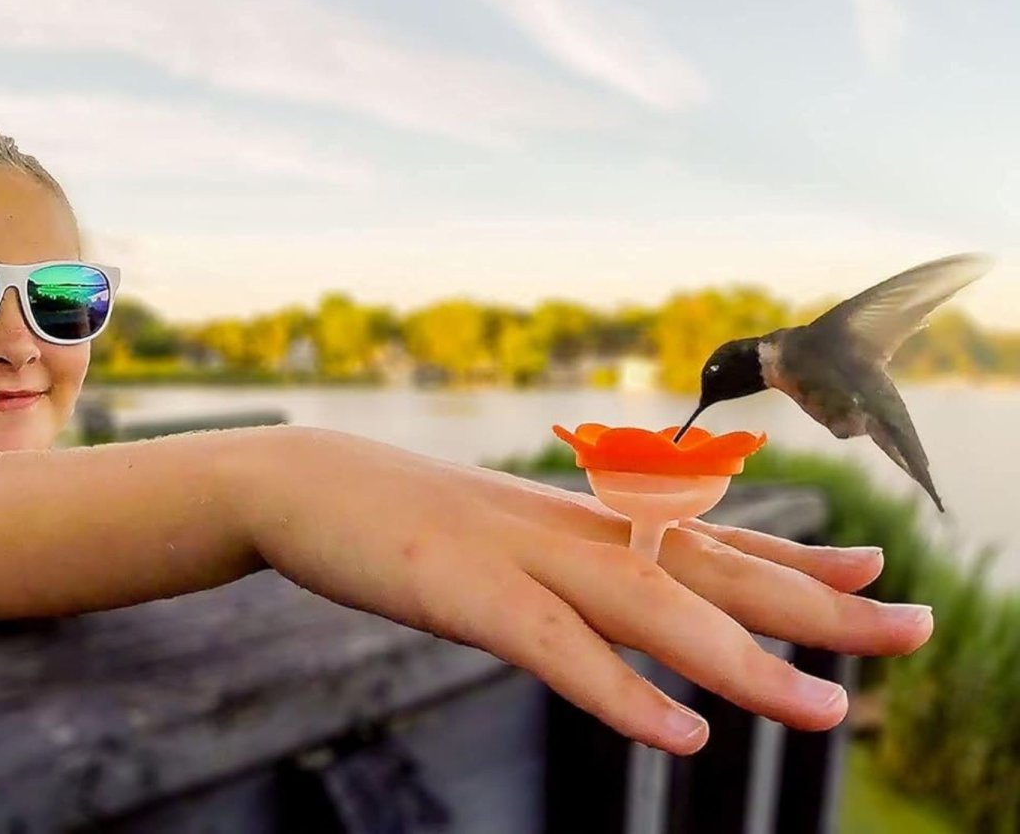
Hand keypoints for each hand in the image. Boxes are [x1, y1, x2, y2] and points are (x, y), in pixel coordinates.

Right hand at [245, 426, 931, 754]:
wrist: (305, 480)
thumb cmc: (403, 515)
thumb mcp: (500, 531)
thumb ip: (565, 552)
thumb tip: (616, 571)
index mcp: (579, 521)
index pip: (706, 538)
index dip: (795, 557)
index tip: (877, 566)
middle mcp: (570, 533)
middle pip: (708, 570)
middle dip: (816, 604)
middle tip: (913, 624)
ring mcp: (519, 560)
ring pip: (648, 611)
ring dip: (740, 663)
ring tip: (824, 711)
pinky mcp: (464, 594)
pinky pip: (553, 649)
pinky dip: (617, 692)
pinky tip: (676, 736)